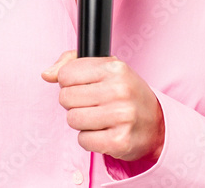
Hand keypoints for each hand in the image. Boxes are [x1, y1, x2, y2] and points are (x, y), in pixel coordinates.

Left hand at [42, 50, 164, 162]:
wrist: (157, 124)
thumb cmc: (126, 94)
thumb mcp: (106, 68)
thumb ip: (72, 63)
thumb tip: (46, 74)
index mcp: (115, 67)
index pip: (66, 74)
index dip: (69, 82)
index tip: (83, 87)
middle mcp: (119, 90)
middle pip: (65, 97)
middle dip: (73, 103)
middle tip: (92, 104)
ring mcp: (121, 116)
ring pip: (72, 119)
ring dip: (81, 122)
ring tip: (98, 118)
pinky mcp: (119, 141)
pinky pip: (83, 140)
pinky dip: (89, 139)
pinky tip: (103, 132)